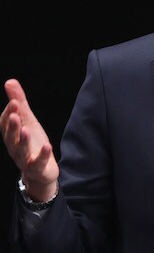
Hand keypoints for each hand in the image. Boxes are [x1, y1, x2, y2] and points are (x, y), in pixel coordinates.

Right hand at [0, 79, 58, 201]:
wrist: (41, 170)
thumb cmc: (32, 142)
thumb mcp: (28, 120)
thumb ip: (19, 103)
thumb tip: (10, 81)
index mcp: (11, 135)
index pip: (6, 124)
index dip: (9, 113)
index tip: (14, 101)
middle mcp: (14, 147)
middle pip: (10, 137)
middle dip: (12, 126)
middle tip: (15, 114)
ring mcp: (25, 159)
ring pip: (20, 151)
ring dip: (22, 140)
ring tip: (27, 129)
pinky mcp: (37, 168)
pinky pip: (38, 163)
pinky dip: (42, 155)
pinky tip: (48, 146)